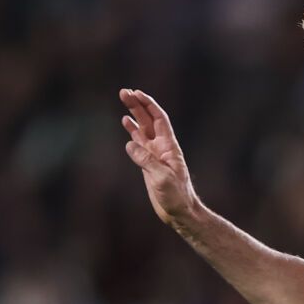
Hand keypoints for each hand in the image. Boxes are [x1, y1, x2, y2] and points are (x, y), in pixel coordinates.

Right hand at [119, 89, 198, 227]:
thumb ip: (146, 160)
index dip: (148, 104)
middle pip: (149, 119)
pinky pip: (138, 144)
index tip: (137, 93)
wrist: (180, 212)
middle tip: (123, 92)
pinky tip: (126, 123)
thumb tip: (130, 144)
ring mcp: (154, 155)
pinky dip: (132, 132)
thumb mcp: (162, 178)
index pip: (159, 118)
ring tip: (123, 100)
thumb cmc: (176, 196)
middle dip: (137, 104)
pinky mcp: (148, 164)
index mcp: (169, 146)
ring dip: (134, 114)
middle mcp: (162, 147)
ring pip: (143, 129)